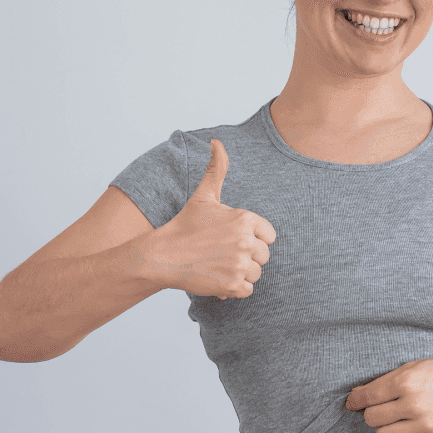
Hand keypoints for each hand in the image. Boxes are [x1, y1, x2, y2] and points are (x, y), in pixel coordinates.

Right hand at [147, 138, 276, 300]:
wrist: (163, 256)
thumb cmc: (185, 225)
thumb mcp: (204, 195)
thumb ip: (217, 169)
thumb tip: (217, 142)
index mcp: (245, 218)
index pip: (269, 236)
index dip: (252, 238)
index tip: (231, 239)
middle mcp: (246, 241)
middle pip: (264, 256)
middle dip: (246, 257)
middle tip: (221, 253)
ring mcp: (240, 264)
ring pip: (256, 273)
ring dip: (240, 273)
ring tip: (218, 264)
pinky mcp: (233, 285)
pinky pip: (248, 290)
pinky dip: (234, 288)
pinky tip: (218, 277)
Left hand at [343, 354, 432, 432]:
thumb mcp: (414, 366)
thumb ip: (385, 381)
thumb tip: (356, 393)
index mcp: (406, 381)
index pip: (367, 397)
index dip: (354, 400)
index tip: (352, 402)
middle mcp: (413, 404)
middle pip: (371, 419)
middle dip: (371, 413)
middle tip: (379, 408)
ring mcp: (425, 424)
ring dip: (383, 428)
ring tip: (392, 419)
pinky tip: (408, 427)